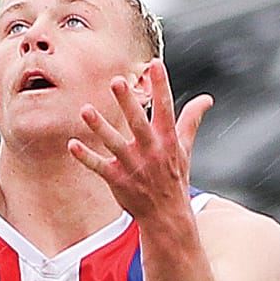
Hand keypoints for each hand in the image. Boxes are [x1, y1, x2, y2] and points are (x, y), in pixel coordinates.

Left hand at [68, 60, 212, 224]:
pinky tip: (72, 145)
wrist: (167, 216)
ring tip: (85, 110)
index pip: (165, 108)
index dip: (161, 86)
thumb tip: (207, 99)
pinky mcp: (118, 180)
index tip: (155, 64)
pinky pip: (99, 167)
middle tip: (117, 81)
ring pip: (114, 143)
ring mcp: (133, 166)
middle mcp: (150, 151)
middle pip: (138, 123)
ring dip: (100, 127)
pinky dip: (86, 157)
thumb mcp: (185, 148)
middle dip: (128, 103)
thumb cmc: (174, 177)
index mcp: (167, 140)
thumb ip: (191, 120)